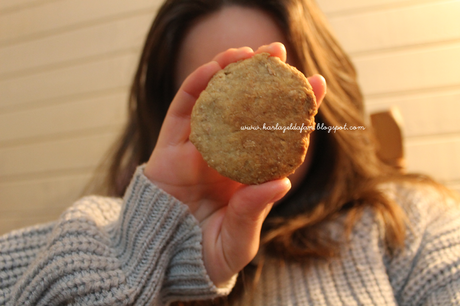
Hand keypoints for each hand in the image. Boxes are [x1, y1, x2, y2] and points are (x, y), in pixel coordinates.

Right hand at [144, 43, 325, 286]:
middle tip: (278, 51)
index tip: (317, 82)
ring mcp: (197, 147)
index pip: (277, 132)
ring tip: (247, 53)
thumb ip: (254, 211)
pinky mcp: (169, 147)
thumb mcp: (238, 238)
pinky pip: (182, 110)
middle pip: (246, 106)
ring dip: (229, 72)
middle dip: (262, 77)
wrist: (167, 262)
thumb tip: (281, 181)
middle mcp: (225, 153)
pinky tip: (214, 69)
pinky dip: (196, 86)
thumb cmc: (208, 252)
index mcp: (249, 171)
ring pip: (213, 100)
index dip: (297, 107)